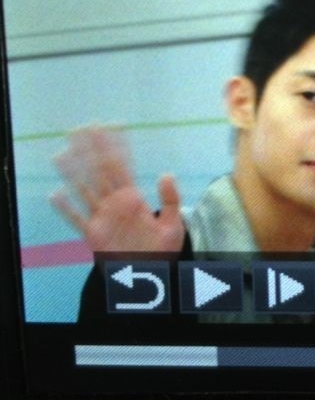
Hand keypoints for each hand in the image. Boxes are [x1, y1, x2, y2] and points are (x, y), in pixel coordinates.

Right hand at [51, 126, 184, 254]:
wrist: (150, 274)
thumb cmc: (161, 249)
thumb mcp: (173, 224)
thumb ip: (170, 200)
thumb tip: (165, 173)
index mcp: (133, 197)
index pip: (123, 165)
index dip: (117, 145)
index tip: (112, 125)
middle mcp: (115, 203)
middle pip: (100, 171)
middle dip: (91, 150)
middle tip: (81, 127)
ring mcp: (102, 217)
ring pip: (85, 189)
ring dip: (74, 172)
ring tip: (62, 153)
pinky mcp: (94, 234)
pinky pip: (77, 219)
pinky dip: (66, 208)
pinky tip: (55, 194)